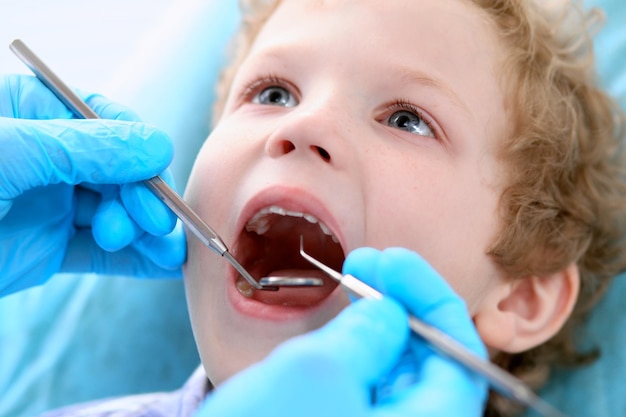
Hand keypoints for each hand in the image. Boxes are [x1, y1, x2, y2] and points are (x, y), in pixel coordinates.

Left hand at [0, 74, 185, 295]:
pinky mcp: (48, 250)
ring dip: (145, 232)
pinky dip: (134, 260)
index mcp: (31, 112)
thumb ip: (83, 147)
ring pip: (115, 213)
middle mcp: (47, 156)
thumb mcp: (6, 152)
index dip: (136, 146)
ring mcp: (50, 204)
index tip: (156, 173)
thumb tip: (156, 145)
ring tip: (167, 254)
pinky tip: (163, 267)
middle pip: (117, 169)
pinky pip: (101, 253)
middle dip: (140, 197)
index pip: (102, 118)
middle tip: (153, 224)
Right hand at [196, 247, 487, 416]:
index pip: (461, 358)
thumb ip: (367, 333)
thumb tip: (390, 313)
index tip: (393, 263)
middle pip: (429, 363)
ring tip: (351, 284)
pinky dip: (355, 350)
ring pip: (394, 373)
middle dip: (402, 306)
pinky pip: (364, 387)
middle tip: (366, 263)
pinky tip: (337, 325)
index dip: (432, 300)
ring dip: (378, 324)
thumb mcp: (317, 371)